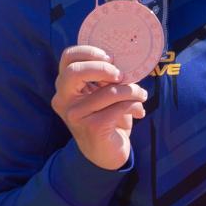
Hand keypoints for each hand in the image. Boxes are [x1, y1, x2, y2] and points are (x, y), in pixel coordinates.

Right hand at [50, 45, 147, 170]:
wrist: (107, 154)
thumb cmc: (105, 117)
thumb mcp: (102, 94)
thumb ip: (105, 78)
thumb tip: (126, 62)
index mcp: (65, 87)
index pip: (68, 58)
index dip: (89, 52)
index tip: (110, 57)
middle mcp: (64, 100)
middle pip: (74, 71)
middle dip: (103, 69)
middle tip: (121, 75)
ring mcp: (76, 115)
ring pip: (108, 92)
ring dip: (132, 90)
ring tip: (141, 95)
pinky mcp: (92, 128)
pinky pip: (119, 107)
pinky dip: (134, 105)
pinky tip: (139, 111)